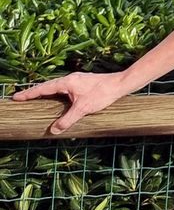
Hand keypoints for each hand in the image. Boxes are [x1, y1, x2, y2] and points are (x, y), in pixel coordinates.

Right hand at [12, 72, 126, 134]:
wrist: (121, 84)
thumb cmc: (103, 93)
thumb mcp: (83, 108)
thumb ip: (67, 120)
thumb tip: (54, 130)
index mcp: (67, 82)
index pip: (43, 88)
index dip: (29, 94)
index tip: (16, 97)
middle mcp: (70, 79)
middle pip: (47, 86)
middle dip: (34, 93)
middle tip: (21, 99)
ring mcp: (77, 80)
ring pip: (56, 87)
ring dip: (45, 93)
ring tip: (35, 100)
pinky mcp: (83, 84)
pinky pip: (64, 88)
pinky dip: (56, 94)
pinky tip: (57, 100)